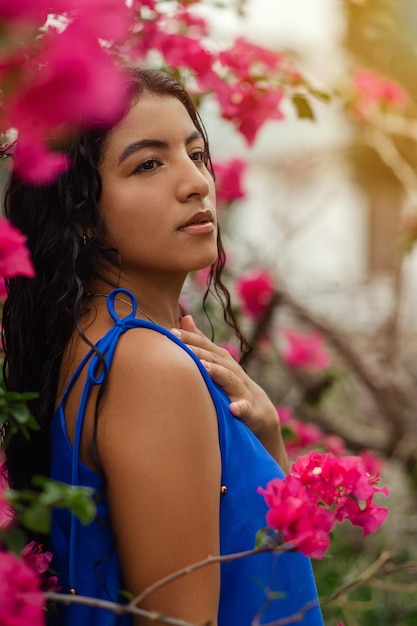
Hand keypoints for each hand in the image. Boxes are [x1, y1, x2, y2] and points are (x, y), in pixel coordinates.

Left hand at [173, 315, 289, 472]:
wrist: (259, 409)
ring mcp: (241, 388)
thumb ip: (201, 341)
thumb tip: (185, 317)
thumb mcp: (216, 360)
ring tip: (203, 368)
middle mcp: (231, 369)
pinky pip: (245, 407)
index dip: (188, 338)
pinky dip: (240, 407)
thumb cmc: (230, 382)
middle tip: (179, 345)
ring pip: (228, 378)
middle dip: (197, 352)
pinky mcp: (249, 408)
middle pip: (213, 358)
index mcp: (221, 359)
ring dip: (217, 372)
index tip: (170, 332)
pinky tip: (233, 409)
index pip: (204, 345)